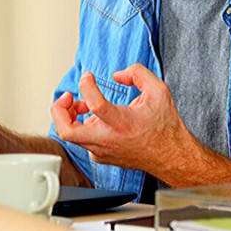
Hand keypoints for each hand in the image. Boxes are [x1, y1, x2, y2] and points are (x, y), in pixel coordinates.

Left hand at [51, 64, 192, 174]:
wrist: (171, 157)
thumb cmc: (164, 127)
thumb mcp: (159, 91)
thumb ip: (137, 73)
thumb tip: (117, 75)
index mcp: (122, 124)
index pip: (95, 105)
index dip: (86, 85)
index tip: (87, 76)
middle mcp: (108, 140)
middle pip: (67, 131)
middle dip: (59, 111)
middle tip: (67, 97)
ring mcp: (102, 151)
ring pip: (71, 136)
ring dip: (70, 116)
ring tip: (81, 104)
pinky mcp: (100, 156)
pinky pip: (81, 141)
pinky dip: (80, 126)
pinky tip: (92, 118)